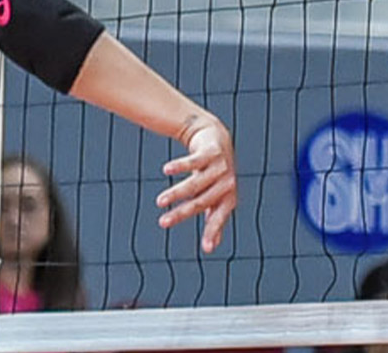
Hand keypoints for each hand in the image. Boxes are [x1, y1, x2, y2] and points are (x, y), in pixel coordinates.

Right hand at [157, 115, 238, 252]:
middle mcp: (227, 184)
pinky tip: (166, 170)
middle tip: (162, 223)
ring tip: (159, 201)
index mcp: (228, 198)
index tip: (205, 249)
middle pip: (200, 202)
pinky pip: (193, 161)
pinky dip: (179, 166)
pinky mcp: (211, 152)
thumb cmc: (215, 175)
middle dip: (181, 213)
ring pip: (194, 184)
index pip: (218, 218)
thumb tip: (212, 247)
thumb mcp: (216, 196)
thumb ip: (214, 218)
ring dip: (175, 193)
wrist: (217, 139)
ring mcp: (220, 167)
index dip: (212, 233)